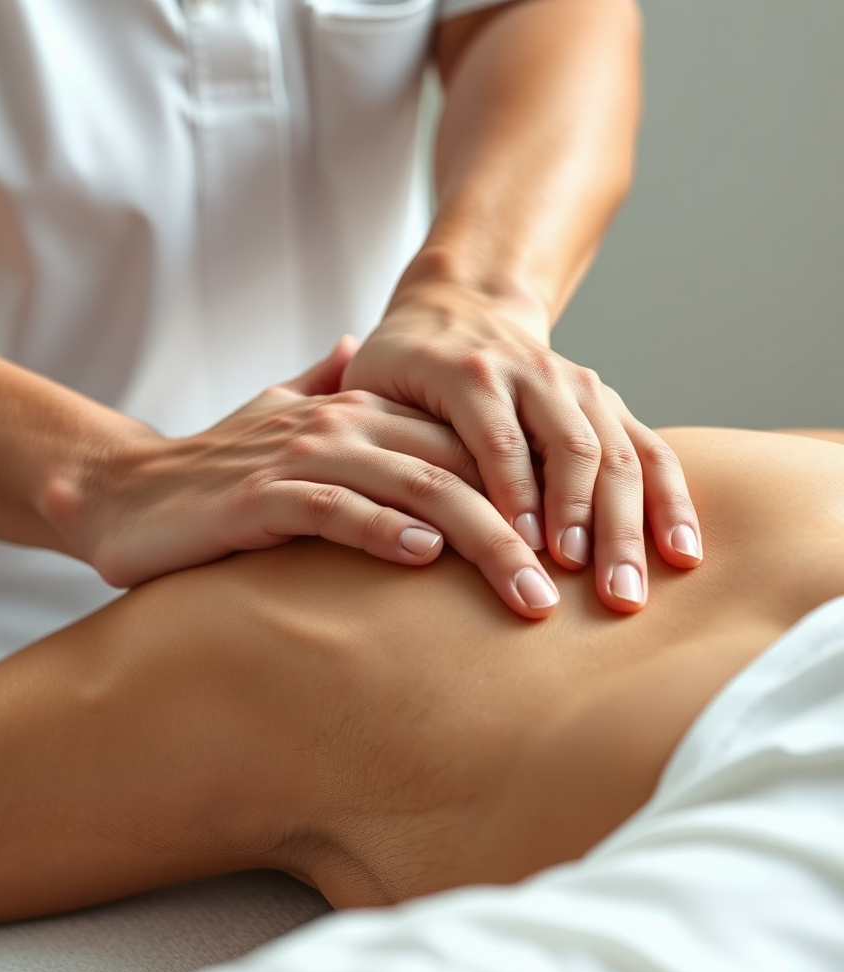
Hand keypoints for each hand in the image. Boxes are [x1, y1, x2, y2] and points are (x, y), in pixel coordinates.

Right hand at [50, 337, 536, 594]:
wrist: (122, 493)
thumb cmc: (213, 470)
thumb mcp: (277, 417)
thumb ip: (321, 381)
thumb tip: (350, 343)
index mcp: (357, 411)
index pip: (465, 443)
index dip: (529, 488)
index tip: (580, 541)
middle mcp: (339, 424)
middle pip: (460, 466)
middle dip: (528, 524)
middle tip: (577, 581)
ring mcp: (300, 457)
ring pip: (415, 488)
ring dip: (481, 538)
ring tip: (529, 589)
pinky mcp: (259, 497)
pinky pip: (336, 511)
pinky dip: (383, 529)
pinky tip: (425, 555)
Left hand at [341, 278, 702, 615]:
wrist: (460, 305)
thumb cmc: (402, 364)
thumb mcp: (370, 387)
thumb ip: (369, 434)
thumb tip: (361, 504)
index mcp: (466, 371)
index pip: (497, 438)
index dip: (516, 495)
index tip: (530, 553)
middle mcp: (531, 372)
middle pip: (573, 448)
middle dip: (590, 524)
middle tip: (596, 593)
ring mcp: (576, 385)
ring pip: (618, 452)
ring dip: (630, 525)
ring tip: (629, 591)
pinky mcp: (603, 400)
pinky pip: (649, 447)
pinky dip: (669, 500)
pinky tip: (682, 552)